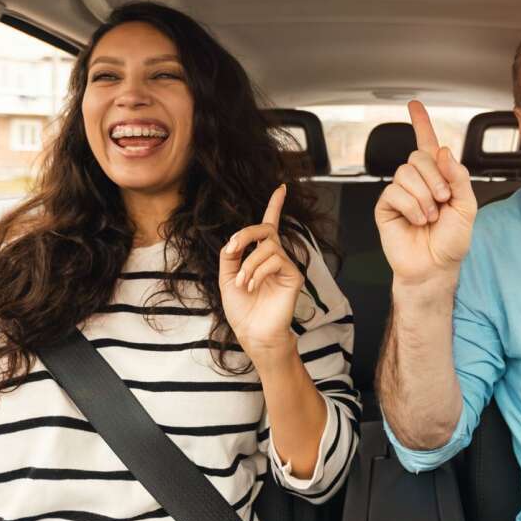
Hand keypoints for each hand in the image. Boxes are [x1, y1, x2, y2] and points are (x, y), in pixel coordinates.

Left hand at [220, 184, 304, 361]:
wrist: (253, 333)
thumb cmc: (242, 309)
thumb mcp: (227, 278)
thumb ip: (230, 256)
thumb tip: (235, 240)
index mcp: (259, 256)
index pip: (269, 225)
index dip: (276, 205)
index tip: (281, 187)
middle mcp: (275, 257)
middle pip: (266, 229)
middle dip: (246, 233)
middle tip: (233, 248)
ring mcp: (286, 266)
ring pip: (267, 247)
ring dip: (248, 263)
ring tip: (243, 283)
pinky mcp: (293, 276)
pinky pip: (275, 260)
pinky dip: (258, 272)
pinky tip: (253, 286)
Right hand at [375, 100, 477, 284]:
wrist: (435, 267)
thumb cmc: (451, 241)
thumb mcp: (466, 206)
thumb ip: (459, 177)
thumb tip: (444, 151)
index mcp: (438, 177)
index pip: (428, 143)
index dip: (421, 123)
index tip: (414, 104)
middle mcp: (417, 181)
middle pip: (419, 156)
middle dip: (436, 178)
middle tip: (443, 200)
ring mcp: (400, 192)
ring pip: (406, 173)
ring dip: (424, 197)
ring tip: (430, 216)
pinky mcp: (386, 206)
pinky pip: (395, 192)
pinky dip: (412, 207)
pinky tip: (417, 220)